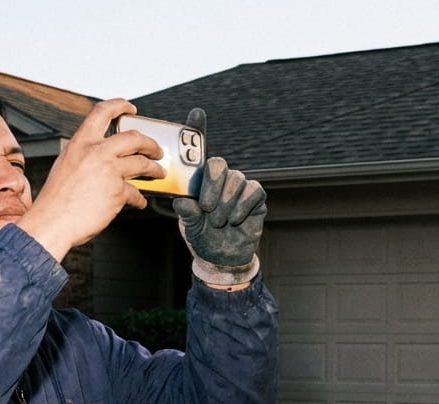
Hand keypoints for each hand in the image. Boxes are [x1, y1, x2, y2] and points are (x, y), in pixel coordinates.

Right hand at [18, 99, 163, 259]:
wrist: (52, 222)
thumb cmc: (55, 201)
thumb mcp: (65, 165)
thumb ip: (84, 156)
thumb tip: (100, 157)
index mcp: (80, 143)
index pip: (102, 112)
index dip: (120, 106)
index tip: (130, 108)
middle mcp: (96, 153)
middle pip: (134, 137)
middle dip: (150, 143)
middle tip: (156, 149)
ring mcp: (109, 171)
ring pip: (142, 163)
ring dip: (155, 168)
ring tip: (158, 172)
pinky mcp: (118, 192)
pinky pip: (136, 193)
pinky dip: (139, 199)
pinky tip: (139, 201)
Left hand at [173, 111, 266, 285]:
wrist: (222, 257)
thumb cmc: (202, 236)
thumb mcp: (189, 226)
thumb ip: (187, 212)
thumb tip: (182, 201)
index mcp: (200, 180)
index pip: (199, 149)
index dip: (198, 128)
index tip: (196, 112)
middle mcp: (220, 178)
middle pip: (218, 164)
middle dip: (212, 186)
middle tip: (207, 208)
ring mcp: (239, 186)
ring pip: (236, 179)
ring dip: (226, 203)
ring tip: (219, 222)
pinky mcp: (256, 197)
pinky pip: (253, 191)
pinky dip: (243, 206)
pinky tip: (236, 220)